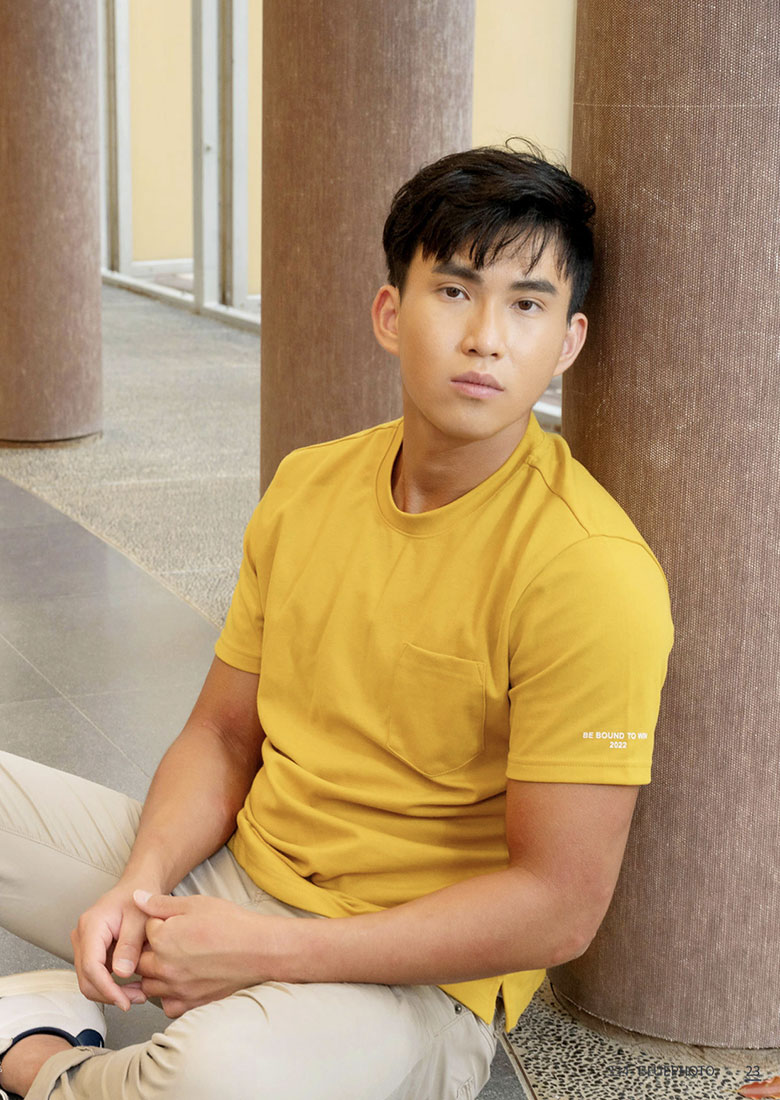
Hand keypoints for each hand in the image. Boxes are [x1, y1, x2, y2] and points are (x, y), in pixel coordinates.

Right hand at [71, 883, 156, 1010]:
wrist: (137, 887)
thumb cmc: (139, 898)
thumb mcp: (140, 919)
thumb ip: (131, 945)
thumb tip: (121, 973)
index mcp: (92, 925)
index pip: (91, 966)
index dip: (106, 989)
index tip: (124, 1001)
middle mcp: (82, 936)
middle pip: (86, 978)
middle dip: (109, 994)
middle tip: (135, 999)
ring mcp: (84, 944)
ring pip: (90, 980)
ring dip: (111, 991)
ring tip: (137, 993)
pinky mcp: (91, 951)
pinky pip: (96, 974)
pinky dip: (111, 984)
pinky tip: (132, 985)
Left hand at [133, 892, 277, 1017]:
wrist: (258, 949)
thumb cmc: (230, 923)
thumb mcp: (196, 904)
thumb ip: (161, 904)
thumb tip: (136, 899)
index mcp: (162, 939)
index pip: (144, 931)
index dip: (157, 924)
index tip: (171, 923)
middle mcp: (164, 968)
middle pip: (141, 962)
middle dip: (151, 951)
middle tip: (172, 942)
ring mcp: (176, 989)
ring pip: (149, 986)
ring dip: (156, 975)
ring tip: (175, 962)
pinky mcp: (190, 1004)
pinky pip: (167, 1005)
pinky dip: (169, 996)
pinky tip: (182, 982)